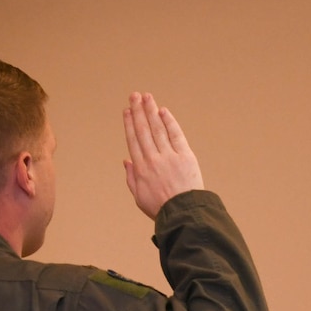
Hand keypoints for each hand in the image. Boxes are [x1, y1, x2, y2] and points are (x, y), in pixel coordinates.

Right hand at [123, 93, 202, 218]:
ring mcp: (168, 156)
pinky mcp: (184, 156)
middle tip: (134, 95)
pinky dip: (169, 121)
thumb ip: (131, 178)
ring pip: (157, 128)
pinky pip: (175, 134)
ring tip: (146, 97)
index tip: (127, 111)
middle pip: (143, 130)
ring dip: (150, 111)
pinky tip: (162, 111)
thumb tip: (126, 160)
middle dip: (138, 111)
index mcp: (140, 169)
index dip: (129, 124)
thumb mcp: (139, 197)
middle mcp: (152, 159)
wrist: (182, 214)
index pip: (133, 141)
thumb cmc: (161, 208)